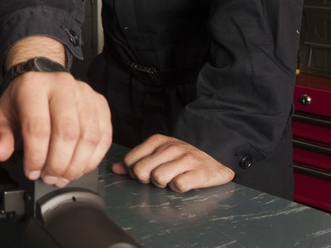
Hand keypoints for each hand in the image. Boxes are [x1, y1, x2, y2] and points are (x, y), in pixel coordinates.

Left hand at [0, 70, 110, 186]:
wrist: (41, 82)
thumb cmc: (22, 102)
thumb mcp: (1, 117)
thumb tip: (1, 152)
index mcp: (33, 86)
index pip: (38, 127)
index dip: (36, 156)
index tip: (32, 171)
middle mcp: (62, 85)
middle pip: (67, 133)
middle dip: (58, 164)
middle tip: (49, 177)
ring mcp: (84, 93)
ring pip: (89, 137)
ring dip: (76, 165)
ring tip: (63, 175)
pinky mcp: (100, 103)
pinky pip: (104, 137)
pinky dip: (93, 158)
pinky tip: (79, 166)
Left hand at [112, 134, 233, 192]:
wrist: (216, 160)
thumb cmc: (182, 159)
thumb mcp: (158, 154)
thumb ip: (136, 160)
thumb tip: (115, 168)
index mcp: (158, 141)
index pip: (130, 160)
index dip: (134, 171)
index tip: (145, 173)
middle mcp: (171, 147)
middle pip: (141, 171)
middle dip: (147, 180)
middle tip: (159, 178)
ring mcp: (186, 158)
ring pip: (158, 179)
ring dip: (164, 185)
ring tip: (172, 180)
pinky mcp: (200, 172)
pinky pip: (178, 186)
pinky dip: (179, 189)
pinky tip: (184, 183)